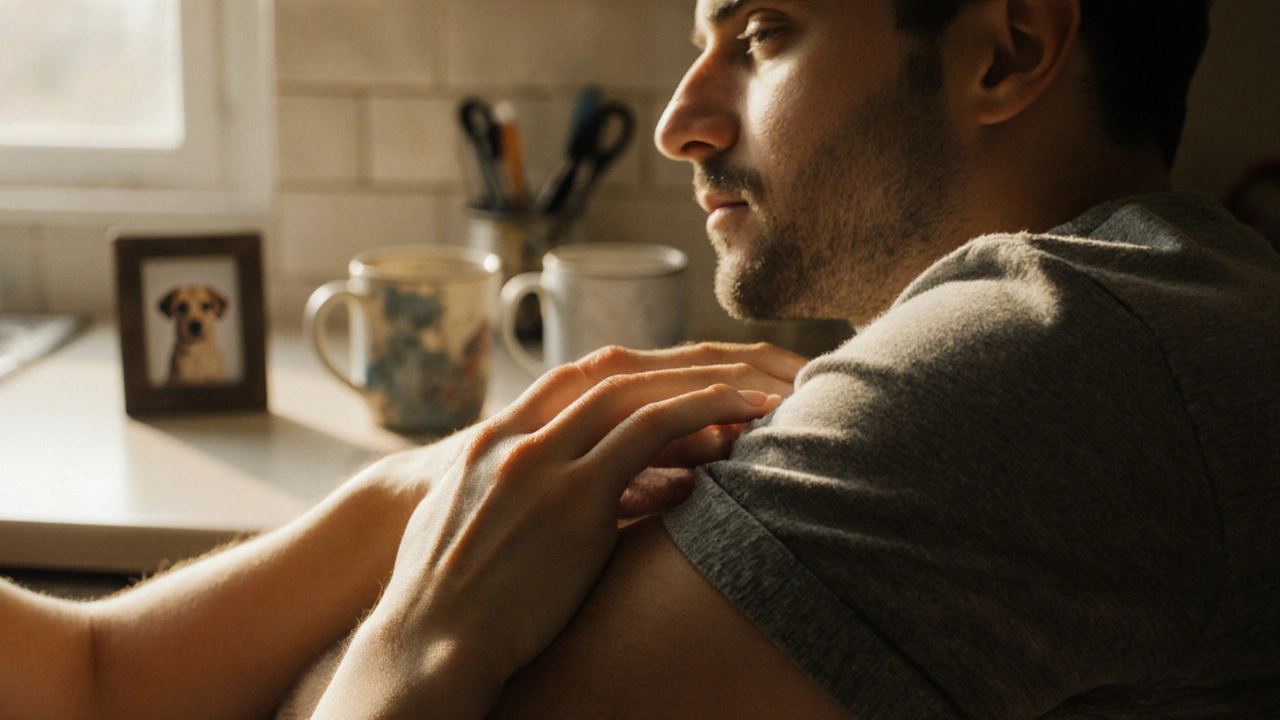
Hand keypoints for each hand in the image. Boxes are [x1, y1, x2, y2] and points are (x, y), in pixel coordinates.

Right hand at [309, 342, 802, 718]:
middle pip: (608, 376)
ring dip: (700, 386)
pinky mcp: (573, 498)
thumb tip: (571, 505)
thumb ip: (513, 500)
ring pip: (633, 395)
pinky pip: (648, 434)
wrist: (425, 647)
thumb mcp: (468, 529)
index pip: (570, 381)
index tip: (680, 383)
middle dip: (676, 372)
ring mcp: (543, 463)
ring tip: (758, 392)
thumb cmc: (449, 605)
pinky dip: (698, 415)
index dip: (633, 377)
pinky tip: (738, 417)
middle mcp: (514, 439)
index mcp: (488, 442)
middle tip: (736, 374)